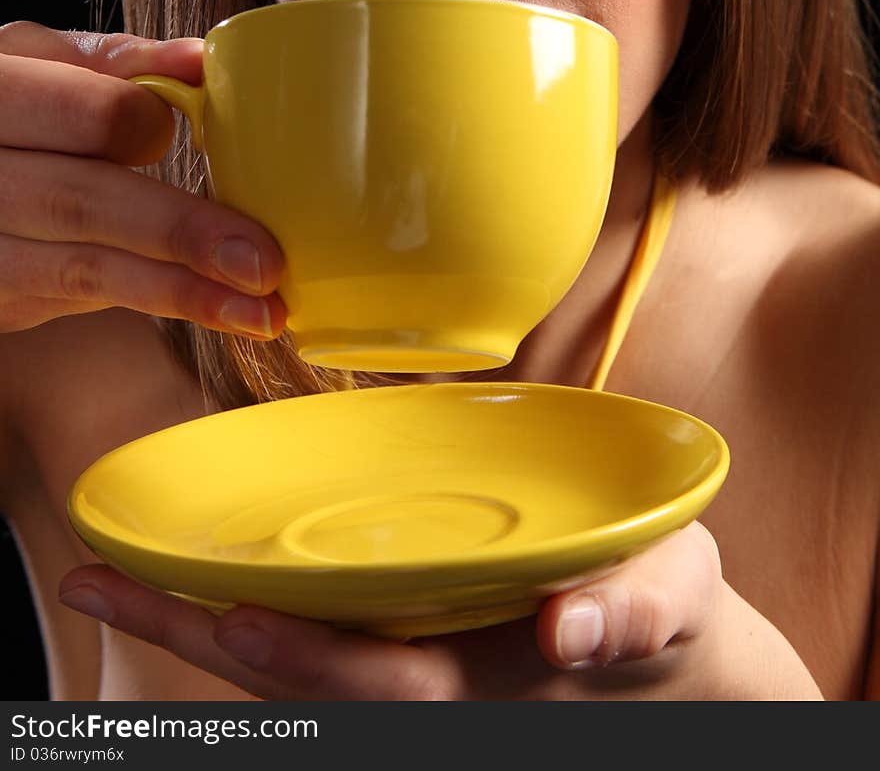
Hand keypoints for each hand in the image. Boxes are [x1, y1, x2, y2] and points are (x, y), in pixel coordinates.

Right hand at [0, 22, 285, 338]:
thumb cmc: (12, 104)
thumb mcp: (41, 63)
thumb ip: (119, 62)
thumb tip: (200, 61)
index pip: (86, 115)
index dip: (147, 126)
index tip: (191, 133)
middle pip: (84, 202)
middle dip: (184, 233)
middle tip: (265, 262)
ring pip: (85, 270)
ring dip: (183, 292)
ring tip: (261, 310)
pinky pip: (79, 301)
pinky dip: (154, 301)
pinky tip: (217, 307)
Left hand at [59, 522, 811, 699]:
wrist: (658, 642)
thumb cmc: (657, 606)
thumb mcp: (674, 593)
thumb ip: (637, 608)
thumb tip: (573, 629)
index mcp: (479, 674)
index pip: (374, 679)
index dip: (302, 659)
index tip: (232, 622)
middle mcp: (421, 678)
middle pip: (293, 676)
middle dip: (195, 635)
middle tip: (94, 579)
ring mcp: (402, 657)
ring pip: (282, 657)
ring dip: (192, 622)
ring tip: (106, 574)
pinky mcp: (394, 629)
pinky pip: (305, 629)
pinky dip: (239, 611)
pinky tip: (186, 578)